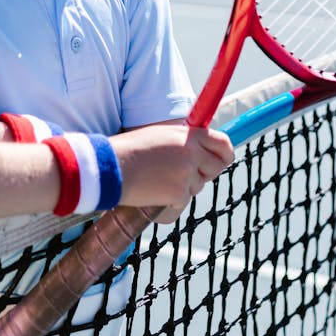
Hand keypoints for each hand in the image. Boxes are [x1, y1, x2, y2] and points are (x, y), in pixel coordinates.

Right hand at [110, 124, 233, 222]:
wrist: (110, 167)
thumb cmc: (130, 150)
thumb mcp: (161, 135)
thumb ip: (184, 141)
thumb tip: (202, 151)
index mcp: (188, 134)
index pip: (223, 143)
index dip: (225, 154)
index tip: (223, 160)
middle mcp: (191, 153)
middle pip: (216, 168)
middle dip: (204, 174)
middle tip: (185, 175)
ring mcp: (186, 174)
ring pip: (197, 186)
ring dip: (183, 187)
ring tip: (158, 179)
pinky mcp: (178, 193)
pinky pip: (183, 201)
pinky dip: (170, 201)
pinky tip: (153, 192)